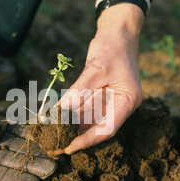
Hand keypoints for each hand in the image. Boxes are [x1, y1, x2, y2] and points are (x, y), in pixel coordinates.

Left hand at [50, 4, 143, 154]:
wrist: (117, 32)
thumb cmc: (113, 47)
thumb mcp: (97, 68)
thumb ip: (80, 90)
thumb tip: (61, 110)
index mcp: (127, 101)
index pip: (107, 129)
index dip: (88, 140)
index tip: (69, 148)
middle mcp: (119, 105)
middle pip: (96, 128)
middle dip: (75, 138)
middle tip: (55, 146)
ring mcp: (108, 101)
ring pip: (88, 121)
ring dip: (70, 128)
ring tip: (52, 137)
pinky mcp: (98, 96)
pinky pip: (83, 109)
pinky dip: (70, 115)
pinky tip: (56, 121)